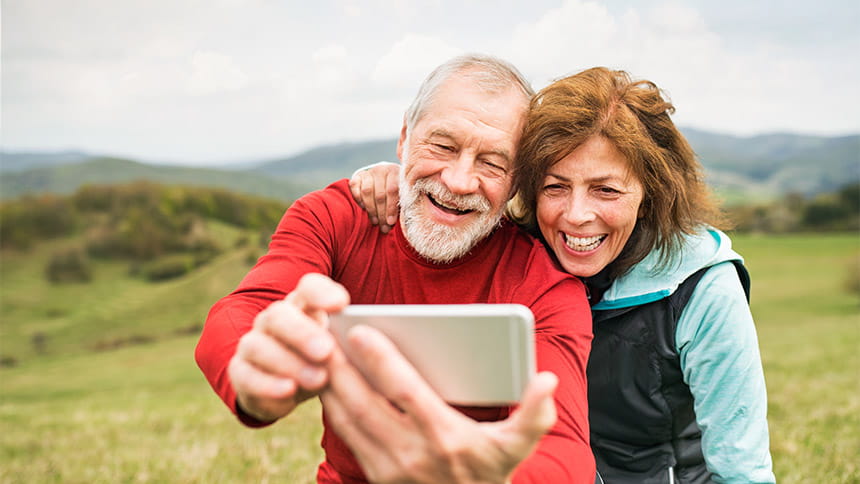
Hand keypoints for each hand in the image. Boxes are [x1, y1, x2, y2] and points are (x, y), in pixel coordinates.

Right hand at [228, 273, 349, 421]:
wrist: (287, 388)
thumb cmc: (322, 362)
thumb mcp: (340, 351)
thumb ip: (352, 342)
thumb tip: (379, 343)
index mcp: (302, 306)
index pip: (308, 287)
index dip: (322, 292)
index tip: (343, 305)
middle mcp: (274, 319)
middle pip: (280, 314)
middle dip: (303, 332)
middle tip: (327, 351)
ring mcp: (253, 343)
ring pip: (259, 345)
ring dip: (288, 362)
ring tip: (317, 379)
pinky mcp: (239, 371)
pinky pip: (246, 374)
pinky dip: (268, 384)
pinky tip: (288, 391)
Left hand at [321, 324, 557, 483]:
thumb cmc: (492, 471)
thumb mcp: (518, 445)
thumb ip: (535, 413)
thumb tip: (545, 381)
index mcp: (446, 437)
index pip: (404, 392)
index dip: (381, 360)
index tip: (361, 331)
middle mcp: (412, 454)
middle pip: (364, 402)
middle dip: (340, 366)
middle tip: (324, 332)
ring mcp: (390, 468)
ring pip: (347, 420)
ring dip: (330, 385)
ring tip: (319, 350)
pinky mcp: (376, 476)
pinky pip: (346, 436)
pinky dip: (332, 407)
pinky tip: (327, 382)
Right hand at [349, 161, 401, 232]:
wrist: (385, 177)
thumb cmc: (397, 190)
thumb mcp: (402, 194)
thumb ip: (401, 204)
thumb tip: (394, 223)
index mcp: (396, 172)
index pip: (392, 191)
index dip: (391, 208)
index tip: (391, 222)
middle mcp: (382, 169)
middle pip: (380, 194)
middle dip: (381, 213)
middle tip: (383, 226)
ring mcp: (369, 172)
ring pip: (367, 192)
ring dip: (371, 209)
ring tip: (375, 221)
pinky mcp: (358, 175)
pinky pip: (354, 187)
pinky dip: (358, 199)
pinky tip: (364, 208)